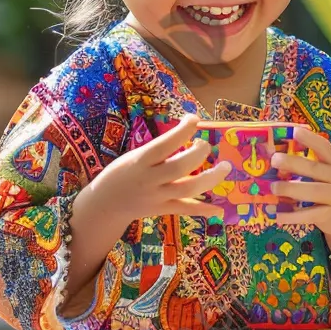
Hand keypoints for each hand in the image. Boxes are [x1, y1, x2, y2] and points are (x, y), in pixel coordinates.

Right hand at [92, 114, 230, 224]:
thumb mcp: (135, 156)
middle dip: (198, 154)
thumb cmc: (122, 172)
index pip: (164, 145)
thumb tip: (188, 137)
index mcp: (141, 160)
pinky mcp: (162, 210)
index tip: (194, 119)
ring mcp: (157, 197)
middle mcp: (150, 179)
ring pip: (188, 189)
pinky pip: (185, 210)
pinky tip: (219, 209)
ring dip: (210, 178)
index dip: (182, 131)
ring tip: (225, 166)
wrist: (105, 203)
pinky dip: (203, 210)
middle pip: (179, 167)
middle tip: (207, 145)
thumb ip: (159, 150)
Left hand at [271, 126, 330, 237]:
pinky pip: (308, 215)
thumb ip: (311, 164)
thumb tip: (279, 154)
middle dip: (292, 163)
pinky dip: (292, 215)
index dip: (310, 139)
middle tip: (274, 160)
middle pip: (314, 169)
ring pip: (311, 191)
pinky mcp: (328, 215)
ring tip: (273, 187)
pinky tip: (278, 215)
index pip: (324, 147)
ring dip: (289, 189)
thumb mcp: (328, 173)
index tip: (294, 132)